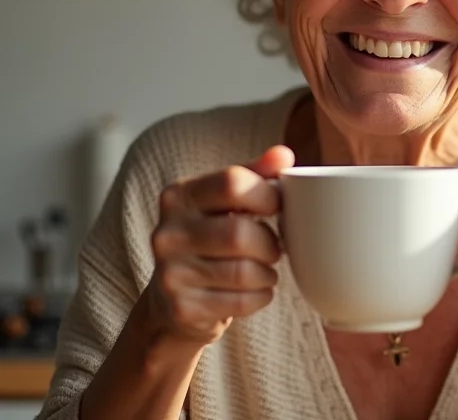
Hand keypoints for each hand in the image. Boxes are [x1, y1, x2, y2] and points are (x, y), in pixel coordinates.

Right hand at [145, 145, 293, 345]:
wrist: (171, 301)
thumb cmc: (210, 239)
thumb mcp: (224, 201)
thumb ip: (254, 174)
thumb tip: (283, 155)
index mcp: (179, 196)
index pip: (231, 182)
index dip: (266, 194)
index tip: (277, 206)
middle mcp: (167, 232)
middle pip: (240, 233)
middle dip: (270, 242)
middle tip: (275, 247)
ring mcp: (170, 273)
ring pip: (243, 271)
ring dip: (268, 272)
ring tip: (266, 269)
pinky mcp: (181, 309)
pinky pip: (241, 302)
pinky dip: (261, 296)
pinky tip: (256, 290)